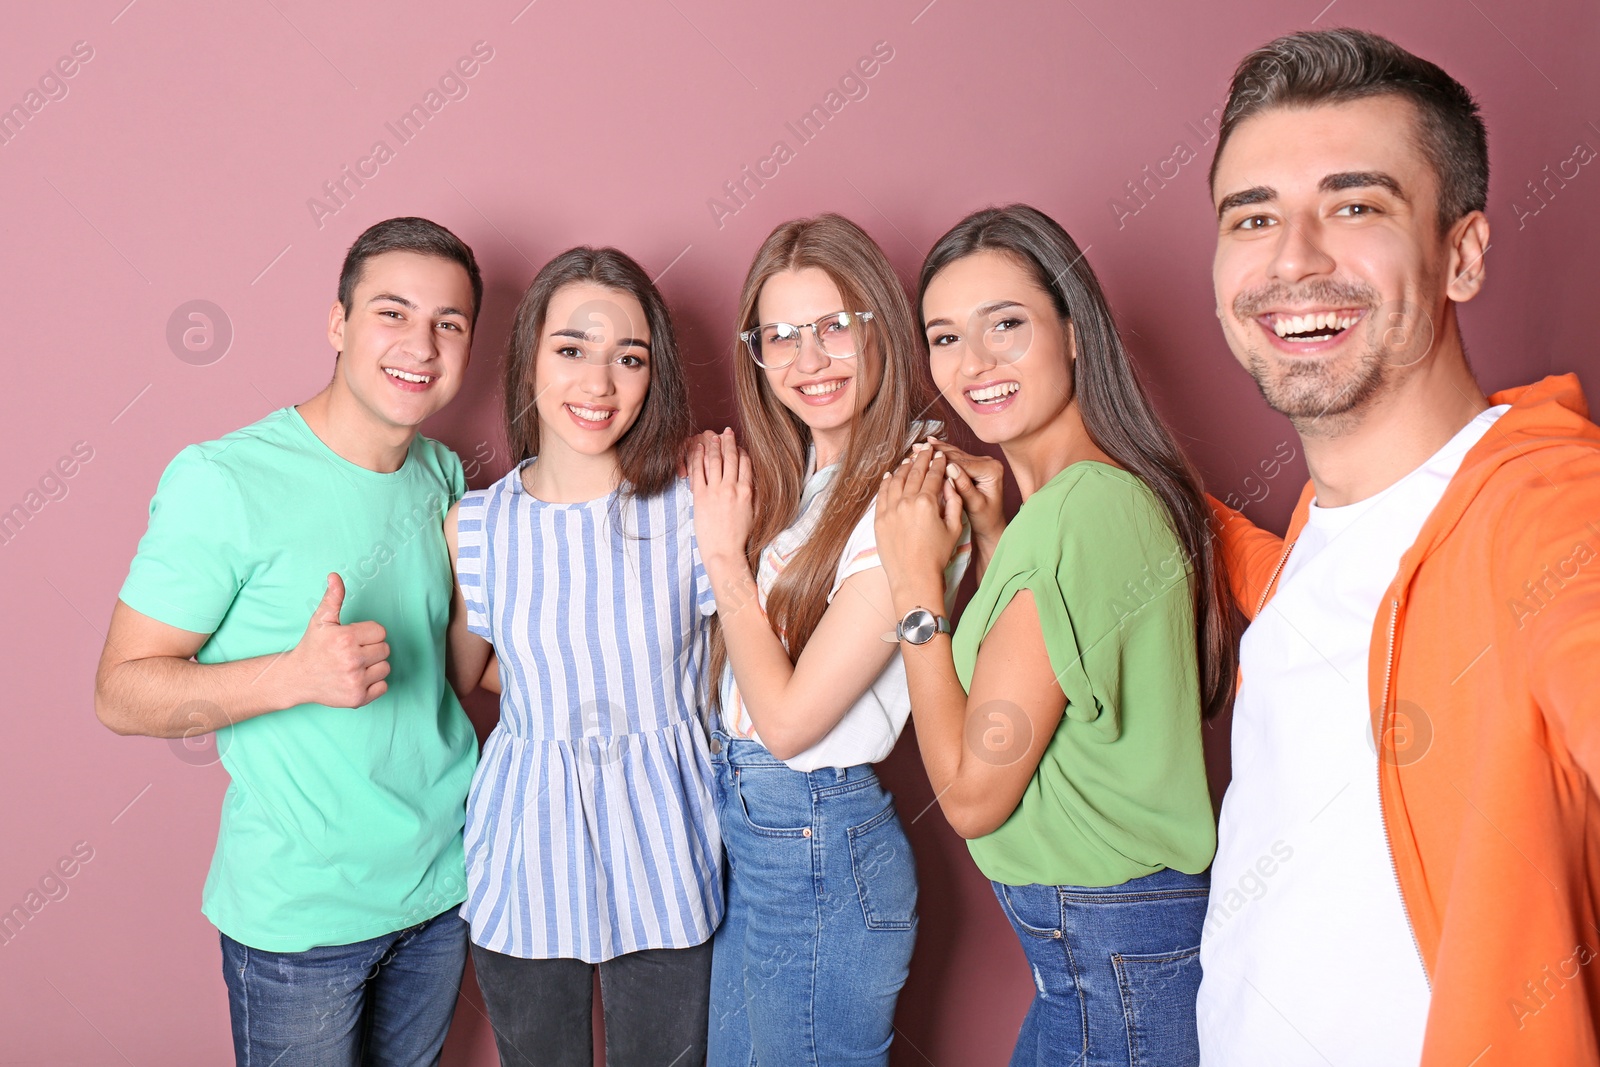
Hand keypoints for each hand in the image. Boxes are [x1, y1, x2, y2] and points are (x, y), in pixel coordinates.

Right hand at [285, 574, 390, 707]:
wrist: (297, 678)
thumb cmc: (312, 647)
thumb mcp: (321, 620)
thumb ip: (333, 597)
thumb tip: (335, 576)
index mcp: (345, 638)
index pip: (380, 632)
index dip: (368, 634)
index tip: (354, 638)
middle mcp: (352, 660)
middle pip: (385, 649)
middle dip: (371, 649)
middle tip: (353, 652)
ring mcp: (355, 681)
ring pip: (386, 667)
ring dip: (374, 666)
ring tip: (354, 665)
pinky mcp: (358, 698)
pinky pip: (384, 686)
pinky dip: (374, 684)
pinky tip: (357, 679)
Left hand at [688, 428, 753, 569]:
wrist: (724, 552)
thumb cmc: (740, 537)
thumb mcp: (753, 514)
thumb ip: (753, 495)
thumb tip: (751, 482)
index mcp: (747, 492)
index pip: (746, 464)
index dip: (742, 452)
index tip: (739, 445)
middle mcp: (732, 488)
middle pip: (731, 458)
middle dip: (729, 442)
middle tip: (727, 431)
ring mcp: (715, 491)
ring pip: (715, 461)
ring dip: (713, 446)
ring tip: (712, 435)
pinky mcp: (700, 496)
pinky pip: (698, 471)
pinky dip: (697, 457)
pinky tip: (697, 448)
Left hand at [876, 445, 962, 592]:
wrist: (914, 577)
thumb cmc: (937, 556)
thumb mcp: (954, 528)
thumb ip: (954, 502)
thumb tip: (950, 482)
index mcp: (927, 503)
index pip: (933, 476)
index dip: (938, 464)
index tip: (941, 455)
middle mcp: (906, 502)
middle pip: (914, 473)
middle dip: (921, 458)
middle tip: (926, 448)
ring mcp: (890, 510)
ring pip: (896, 480)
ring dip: (904, 467)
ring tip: (910, 459)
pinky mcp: (879, 519)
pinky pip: (882, 494)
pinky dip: (886, 482)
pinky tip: (891, 475)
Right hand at [928, 437, 1005, 548]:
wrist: (991, 525)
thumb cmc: (985, 519)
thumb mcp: (975, 505)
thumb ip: (964, 486)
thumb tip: (950, 467)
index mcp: (991, 470)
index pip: (962, 465)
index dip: (941, 463)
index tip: (923, 462)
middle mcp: (988, 463)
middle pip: (957, 456)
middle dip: (936, 453)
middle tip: (915, 448)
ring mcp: (982, 462)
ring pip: (955, 454)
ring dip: (936, 449)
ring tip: (918, 446)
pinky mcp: (975, 465)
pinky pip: (956, 457)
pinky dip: (942, 452)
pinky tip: (930, 444)